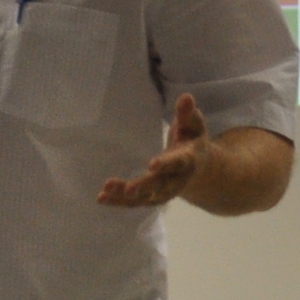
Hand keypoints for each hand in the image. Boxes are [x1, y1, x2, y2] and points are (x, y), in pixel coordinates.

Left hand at [98, 94, 209, 208]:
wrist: (198, 168)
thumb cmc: (191, 140)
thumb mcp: (193, 126)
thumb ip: (188, 114)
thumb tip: (186, 97)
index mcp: (188, 161)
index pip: (177, 163)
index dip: (166, 164)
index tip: (152, 165)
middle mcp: (176, 180)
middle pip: (160, 186)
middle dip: (144, 186)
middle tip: (128, 188)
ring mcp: (163, 192)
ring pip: (144, 197)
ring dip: (125, 197)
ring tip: (104, 193)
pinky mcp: (151, 197)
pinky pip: (135, 202)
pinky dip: (118, 202)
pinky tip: (101, 198)